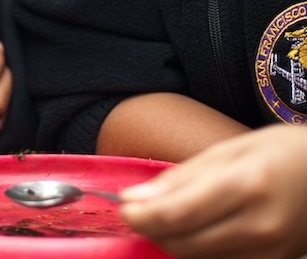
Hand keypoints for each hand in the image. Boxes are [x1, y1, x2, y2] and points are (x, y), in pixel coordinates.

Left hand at [120, 124, 306, 258]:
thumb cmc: (278, 153)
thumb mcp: (226, 151)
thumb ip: (179, 177)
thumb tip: (135, 198)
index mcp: (245, 185)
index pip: (178, 214)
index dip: (142, 216)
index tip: (122, 208)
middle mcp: (259, 226)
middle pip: (184, 244)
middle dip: (152, 230)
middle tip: (137, 210)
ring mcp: (269, 253)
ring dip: (171, 242)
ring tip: (165, 215)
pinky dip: (196, 252)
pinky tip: (191, 231)